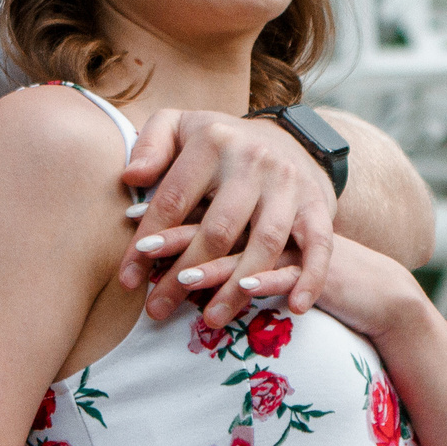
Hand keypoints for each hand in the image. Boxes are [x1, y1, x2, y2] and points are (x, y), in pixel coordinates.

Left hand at [119, 111, 334, 326]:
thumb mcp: (180, 127)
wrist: (290, 138)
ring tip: (210, 318)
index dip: (147, 243)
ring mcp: (288, 184)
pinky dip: (310, 278)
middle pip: (217, 230)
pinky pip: (319, 245)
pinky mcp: (317, 204)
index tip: (127, 280)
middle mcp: (254, 160)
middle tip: (157, 309)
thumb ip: (151, 145)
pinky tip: (295, 307)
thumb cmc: (221, 145)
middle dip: (183, 276)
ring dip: (236, 287)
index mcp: (214, 141)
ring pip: (263, 244)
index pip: (174, 200)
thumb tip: (133, 178)